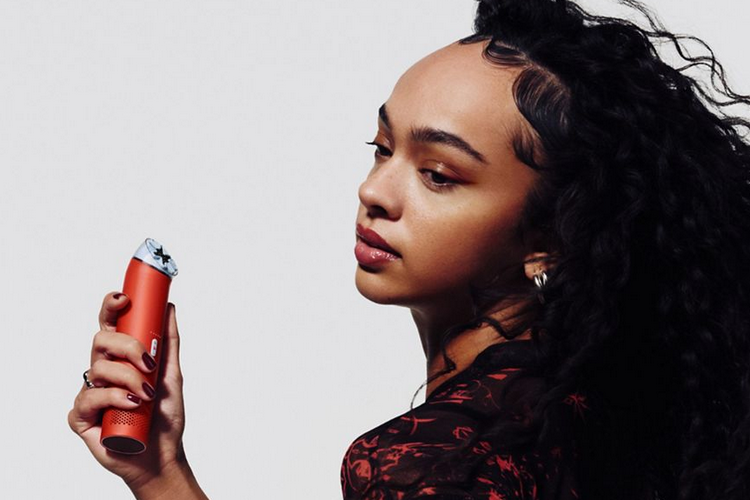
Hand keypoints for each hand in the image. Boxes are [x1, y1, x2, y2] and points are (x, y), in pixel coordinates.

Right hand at [68, 292, 188, 491]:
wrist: (162, 454)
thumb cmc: (164, 416)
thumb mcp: (172, 374)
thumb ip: (169, 342)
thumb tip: (169, 307)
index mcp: (121, 358)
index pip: (109, 325)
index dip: (111, 307)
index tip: (124, 298)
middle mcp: (103, 371)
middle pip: (100, 340)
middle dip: (127, 346)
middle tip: (149, 363)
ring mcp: (90, 392)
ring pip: (98, 368)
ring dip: (129, 378)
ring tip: (147, 395)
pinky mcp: (81, 416)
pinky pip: (89, 398)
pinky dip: (114, 399)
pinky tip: (131, 405)